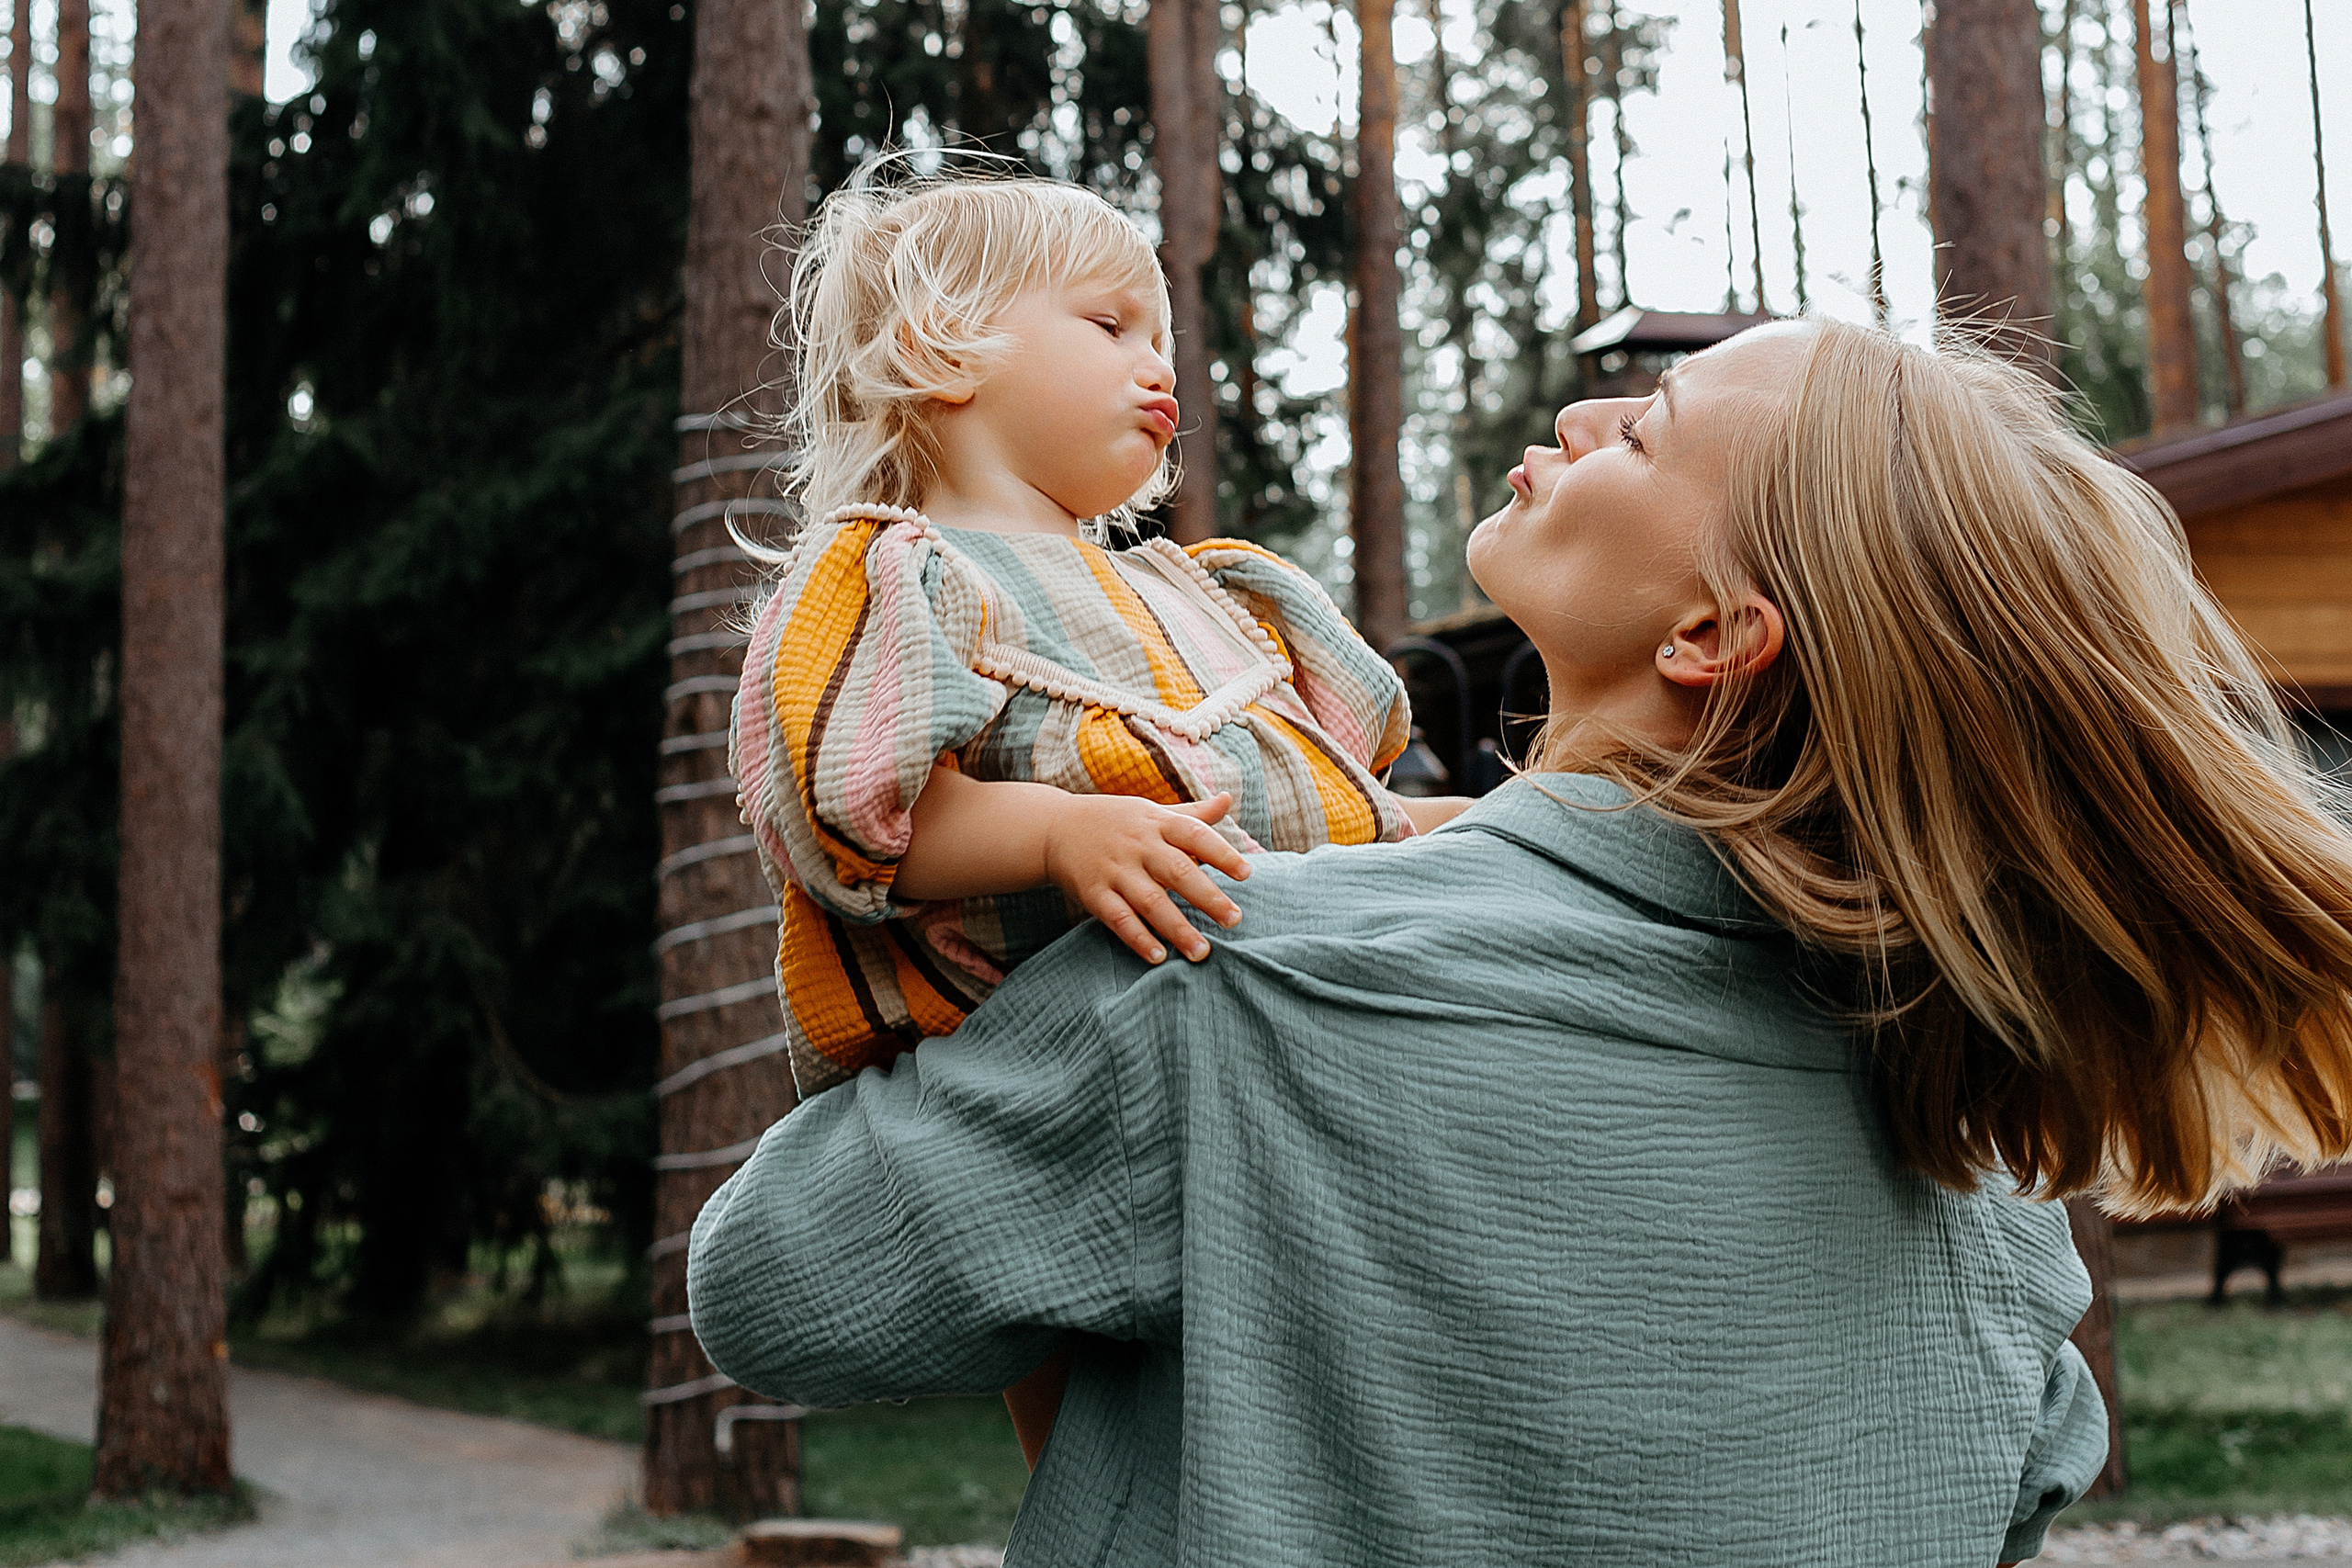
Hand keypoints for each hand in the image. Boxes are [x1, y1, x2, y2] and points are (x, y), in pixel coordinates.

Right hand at [1041, 793, 1249, 963]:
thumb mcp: (1152, 812)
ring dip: (1177, 928)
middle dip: (1208, 897)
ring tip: (1202, 952)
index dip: (1222, 853)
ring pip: (1150, 901)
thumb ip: (1192, 814)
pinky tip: (1159, 956)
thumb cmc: (1117, 822)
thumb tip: (1229, 798)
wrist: (1055, 828)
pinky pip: (1118, 919)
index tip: (1246, 874)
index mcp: (1157, 823)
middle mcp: (1138, 845)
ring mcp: (1115, 870)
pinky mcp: (1094, 893)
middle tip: (1234, 920)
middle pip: (1178, 871)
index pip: (1195, 834)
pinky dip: (1138, 938)